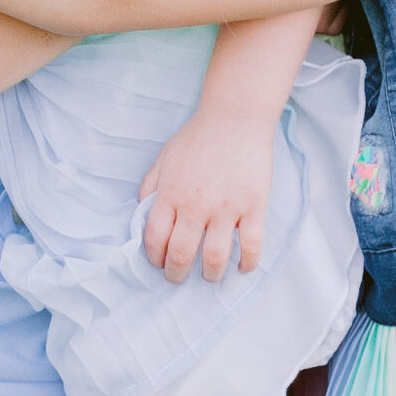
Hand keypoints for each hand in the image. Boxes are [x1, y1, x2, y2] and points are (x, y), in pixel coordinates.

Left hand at [139, 105, 275, 283]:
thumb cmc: (198, 137)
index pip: (155, 239)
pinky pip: (251, 246)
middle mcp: (195, 205)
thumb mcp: (164, 159)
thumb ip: (151, 188)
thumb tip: (142, 216)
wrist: (235, 117)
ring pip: (214, 257)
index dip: (154, 258)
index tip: (159, 263)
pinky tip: (242, 267)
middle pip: (181, 255)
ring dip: (210, 275)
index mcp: (170, 194)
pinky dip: (247, 263)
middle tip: (178, 277)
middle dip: (176, 274)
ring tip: (210, 276)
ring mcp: (226, 208)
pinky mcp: (254, 206)